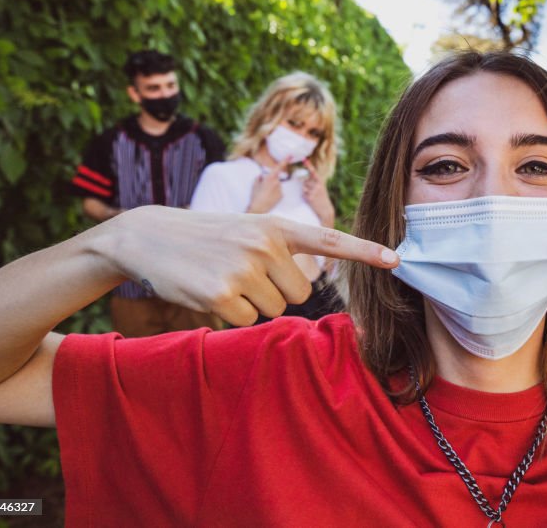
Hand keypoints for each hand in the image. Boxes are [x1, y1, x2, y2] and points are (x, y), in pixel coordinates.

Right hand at [106, 206, 397, 325]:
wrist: (148, 237)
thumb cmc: (206, 237)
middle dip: (278, 292)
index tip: (397, 259)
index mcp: (276, 225)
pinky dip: (232, 316)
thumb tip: (306, 289)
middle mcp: (265, 243)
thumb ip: (279, 250)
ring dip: (253, 304)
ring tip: (224, 279)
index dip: (366, 251)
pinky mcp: (223, 294)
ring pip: (275, 309)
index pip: (330, 239)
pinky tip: (210, 293)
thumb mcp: (246, 228)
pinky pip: (247, 322)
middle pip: (301, 292)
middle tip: (244, 274)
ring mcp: (245, 268)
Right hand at [248, 158, 290, 213]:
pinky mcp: (282, 195)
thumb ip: (259, 178)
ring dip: (273, 188)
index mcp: (270, 178)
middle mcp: (277, 182)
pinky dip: (275, 193)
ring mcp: (280, 189)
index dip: (285, 160)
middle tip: (264, 189)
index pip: (279, 167)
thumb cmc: (255, 196)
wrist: (258, 208)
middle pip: (275, 178)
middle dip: (271, 181)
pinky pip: (278, 192)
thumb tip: (261, 176)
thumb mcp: (255, 184)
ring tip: (266, 194)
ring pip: (277, 185)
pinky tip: (269, 198)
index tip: (291, 155)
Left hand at [301, 158, 335, 227]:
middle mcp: (317, 185)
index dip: (308, 165)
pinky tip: (311, 200)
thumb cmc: (322, 198)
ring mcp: (314, 191)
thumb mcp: (321, 188)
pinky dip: (305, 197)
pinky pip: (303, 194)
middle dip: (306, 187)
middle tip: (313, 193)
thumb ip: (313, 183)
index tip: (304, 158)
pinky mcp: (310, 197)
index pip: (313, 171)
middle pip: (304, 182)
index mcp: (320, 181)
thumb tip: (303, 180)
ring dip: (305, 192)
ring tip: (312, 197)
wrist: (325, 209)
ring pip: (303, 188)